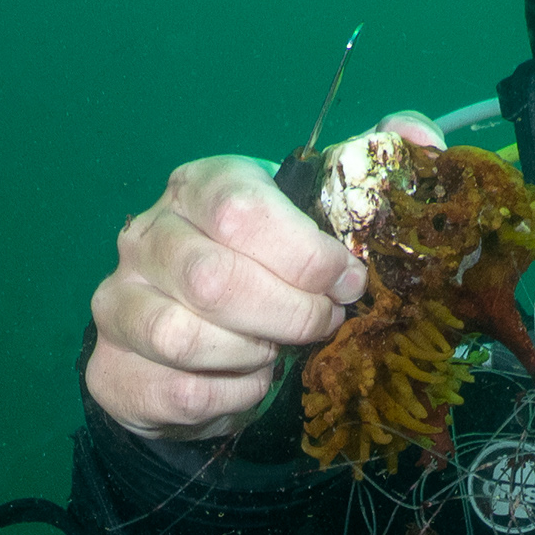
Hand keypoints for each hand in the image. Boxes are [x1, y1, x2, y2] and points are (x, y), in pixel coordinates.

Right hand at [84, 114, 439, 440]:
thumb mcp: (317, 209)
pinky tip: (249, 381)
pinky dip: (232, 396)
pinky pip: (180, 392)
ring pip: (187, 339)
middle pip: (215, 280)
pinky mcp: (113, 369)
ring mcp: (120, 302)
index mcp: (198, 186)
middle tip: (323, 323)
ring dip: (254, 355)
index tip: (348, 281)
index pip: (240, 209)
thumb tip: (421, 138)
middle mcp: (146, 236)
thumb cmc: (266, 264)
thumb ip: (371, 166)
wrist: (192, 334)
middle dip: (290, 313)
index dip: (304, 254)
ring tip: (278, 351)